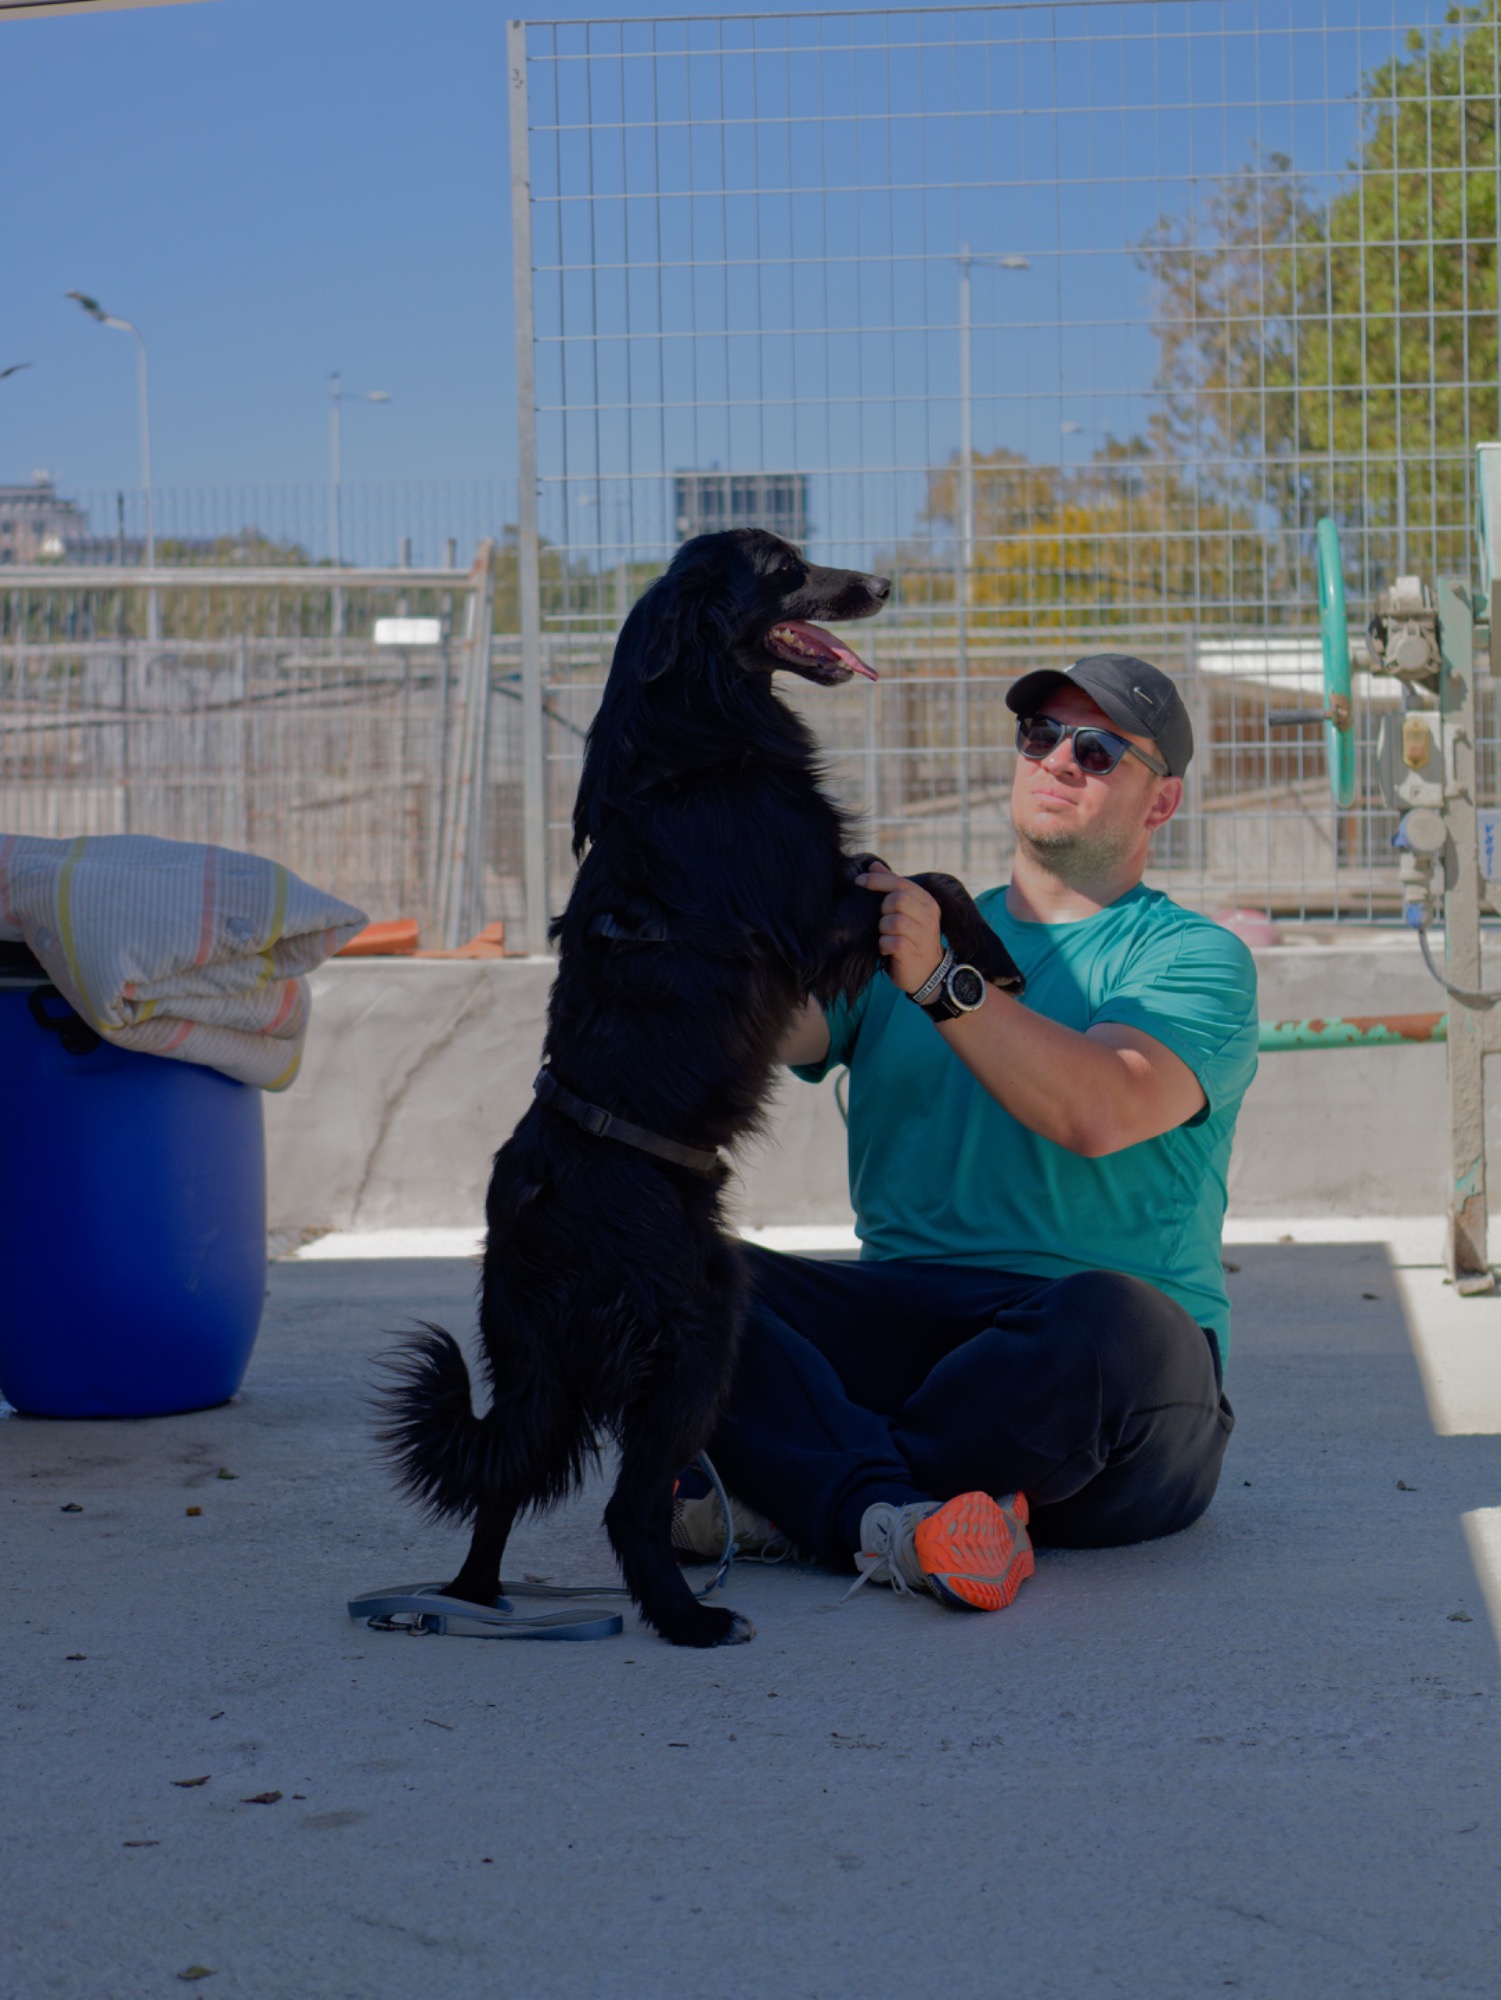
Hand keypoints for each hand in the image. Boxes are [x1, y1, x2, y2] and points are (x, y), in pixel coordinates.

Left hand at [854, 865, 944, 994]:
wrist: (929, 973)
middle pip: (897, 899)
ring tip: (887, 936)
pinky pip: (891, 942)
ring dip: (883, 929)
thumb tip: (874, 865)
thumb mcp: (907, 911)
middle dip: (883, 909)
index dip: (877, 880)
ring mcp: (922, 935)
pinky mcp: (913, 952)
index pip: (900, 883)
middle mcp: (928, 916)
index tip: (859, 882)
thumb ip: (892, 887)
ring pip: (893, 921)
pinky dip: (884, 945)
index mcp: (927, 902)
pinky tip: (887, 949)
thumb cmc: (913, 938)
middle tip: (884, 920)